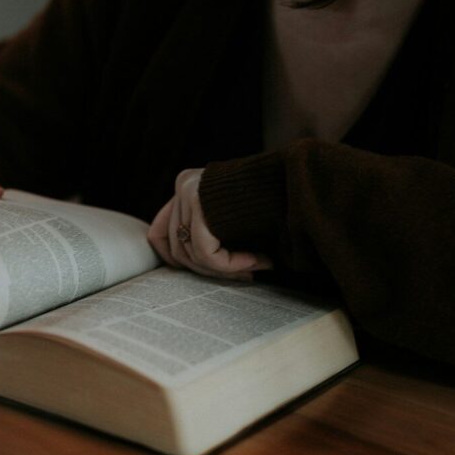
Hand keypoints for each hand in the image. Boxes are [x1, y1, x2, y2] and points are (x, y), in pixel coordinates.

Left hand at [148, 168, 272, 280]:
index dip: (176, 260)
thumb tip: (188, 268)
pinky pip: (206, 252)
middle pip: (177, 247)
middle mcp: (183, 186)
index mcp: (186, 187)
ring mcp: (188, 191)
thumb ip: (209, 234)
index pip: (160, 233)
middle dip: (209, 271)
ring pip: (191, 254)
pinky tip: (257, 262)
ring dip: (225, 270)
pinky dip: (231, 264)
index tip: (205, 273)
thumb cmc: (273, 201)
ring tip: (255, 269)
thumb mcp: (233, 218)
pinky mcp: (199, 200)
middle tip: (243, 277)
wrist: (295, 177)